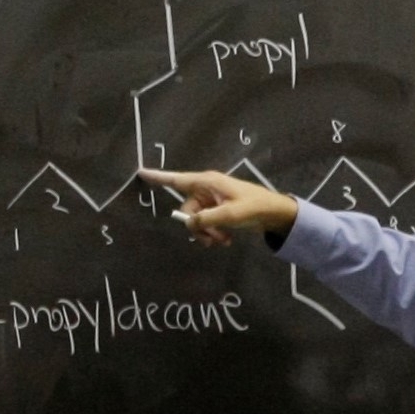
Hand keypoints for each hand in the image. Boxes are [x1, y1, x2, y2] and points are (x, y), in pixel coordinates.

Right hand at [141, 168, 297, 247]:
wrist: (274, 213)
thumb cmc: (254, 207)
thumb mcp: (230, 214)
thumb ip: (207, 219)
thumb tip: (189, 224)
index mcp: (207, 182)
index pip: (177, 180)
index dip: (158, 177)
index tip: (140, 172)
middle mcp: (206, 189)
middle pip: (187, 210)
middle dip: (198, 226)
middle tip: (213, 240)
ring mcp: (212, 201)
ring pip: (197, 220)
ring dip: (208, 233)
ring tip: (223, 240)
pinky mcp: (218, 211)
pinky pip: (206, 223)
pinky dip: (213, 233)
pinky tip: (226, 239)